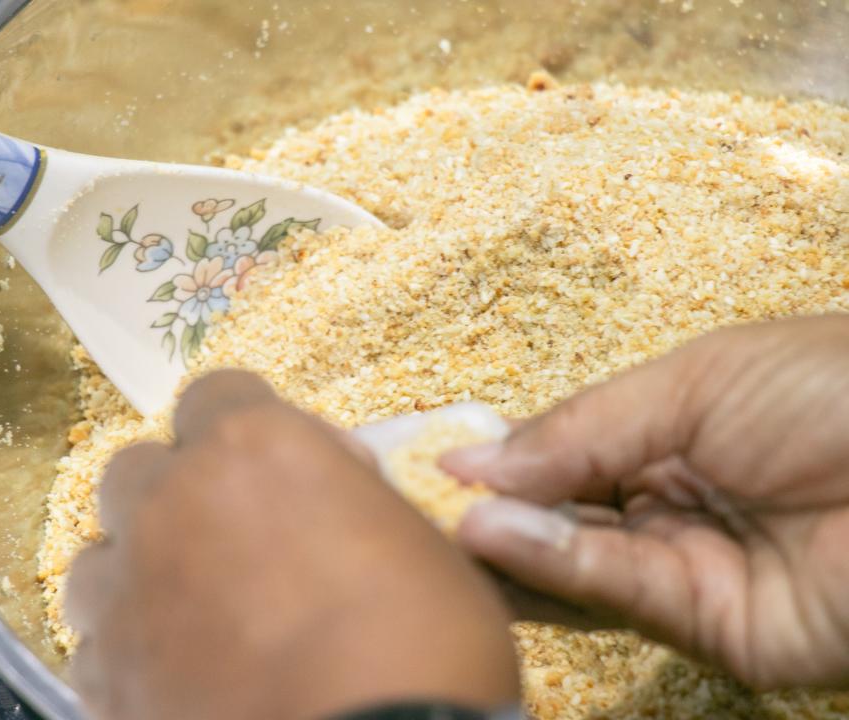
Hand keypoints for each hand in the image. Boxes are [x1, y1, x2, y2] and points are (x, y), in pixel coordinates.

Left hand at [67, 371, 519, 719]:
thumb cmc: (421, 636)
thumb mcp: (413, 536)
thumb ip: (349, 490)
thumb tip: (327, 478)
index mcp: (251, 447)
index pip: (218, 395)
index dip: (246, 424)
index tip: (276, 463)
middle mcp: (170, 501)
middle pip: (141, 468)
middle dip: (177, 492)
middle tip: (229, 539)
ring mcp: (127, 588)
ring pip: (99, 554)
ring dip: (137, 570)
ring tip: (185, 613)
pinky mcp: (105, 673)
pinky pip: (95, 644)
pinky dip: (127, 652)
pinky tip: (172, 678)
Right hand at [443, 315, 848, 690]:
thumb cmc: (834, 389)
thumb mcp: (693, 383)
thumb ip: (581, 430)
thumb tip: (473, 460)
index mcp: (672, 433)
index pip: (563, 453)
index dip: (499, 456)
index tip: (427, 454)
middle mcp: (672, 504)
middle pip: (560, 514)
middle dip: (492, 505)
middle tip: (412, 494)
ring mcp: (691, 569)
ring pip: (577, 562)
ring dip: (512, 539)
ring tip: (450, 513)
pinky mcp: (715, 630)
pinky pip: (621, 593)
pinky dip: (558, 566)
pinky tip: (502, 533)